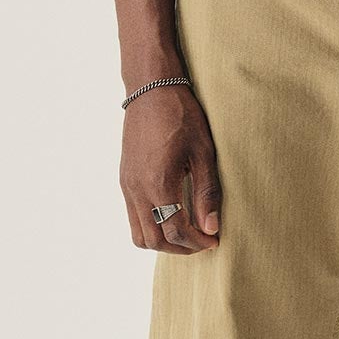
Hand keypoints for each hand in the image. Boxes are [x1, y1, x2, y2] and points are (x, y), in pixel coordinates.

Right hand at [121, 82, 221, 251]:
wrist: (151, 90)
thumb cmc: (182, 116)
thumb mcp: (203, 153)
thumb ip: (207, 193)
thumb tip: (211, 227)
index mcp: (158, 183)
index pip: (175, 232)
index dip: (197, 243)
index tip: (214, 240)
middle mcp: (137, 189)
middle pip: (154, 240)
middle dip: (180, 248)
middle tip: (202, 240)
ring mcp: (127, 185)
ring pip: (139, 234)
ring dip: (163, 241)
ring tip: (187, 232)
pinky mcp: (124, 179)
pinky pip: (132, 217)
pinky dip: (151, 226)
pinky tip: (171, 214)